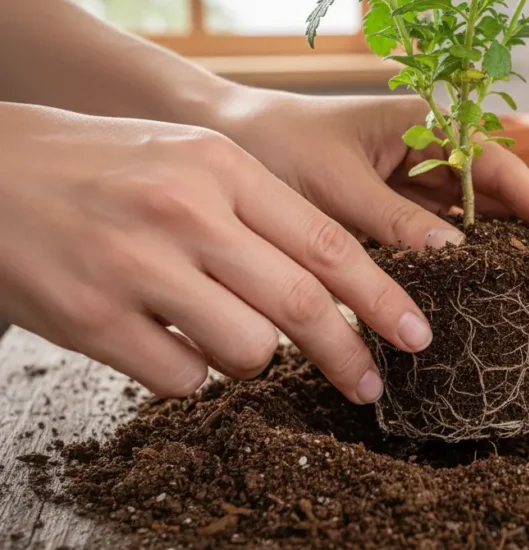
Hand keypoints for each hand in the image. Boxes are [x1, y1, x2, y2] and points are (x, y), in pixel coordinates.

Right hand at [0, 103, 433, 401]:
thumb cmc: (102, 166)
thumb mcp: (189, 161)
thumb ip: (258, 214)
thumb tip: (331, 287)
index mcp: (222, 168)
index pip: (327, 243)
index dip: (382, 297)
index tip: (416, 335)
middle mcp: (186, 212)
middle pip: (302, 304)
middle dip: (350, 356)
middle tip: (372, 387)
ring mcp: (136, 265)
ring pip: (248, 350)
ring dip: (253, 361)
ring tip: (222, 338)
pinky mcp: (90, 317)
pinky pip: (179, 377)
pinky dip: (187, 374)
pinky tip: (161, 342)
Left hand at [211, 89, 528, 282]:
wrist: (220, 145)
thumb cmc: (273, 146)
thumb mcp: (334, 186)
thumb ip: (392, 221)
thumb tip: (455, 259)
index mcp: (420, 125)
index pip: (497, 166)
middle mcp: (423, 154)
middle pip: (496, 197)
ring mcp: (407, 185)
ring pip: (472, 223)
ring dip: (508, 254)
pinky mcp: (387, 216)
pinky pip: (434, 243)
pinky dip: (461, 267)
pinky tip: (484, 291)